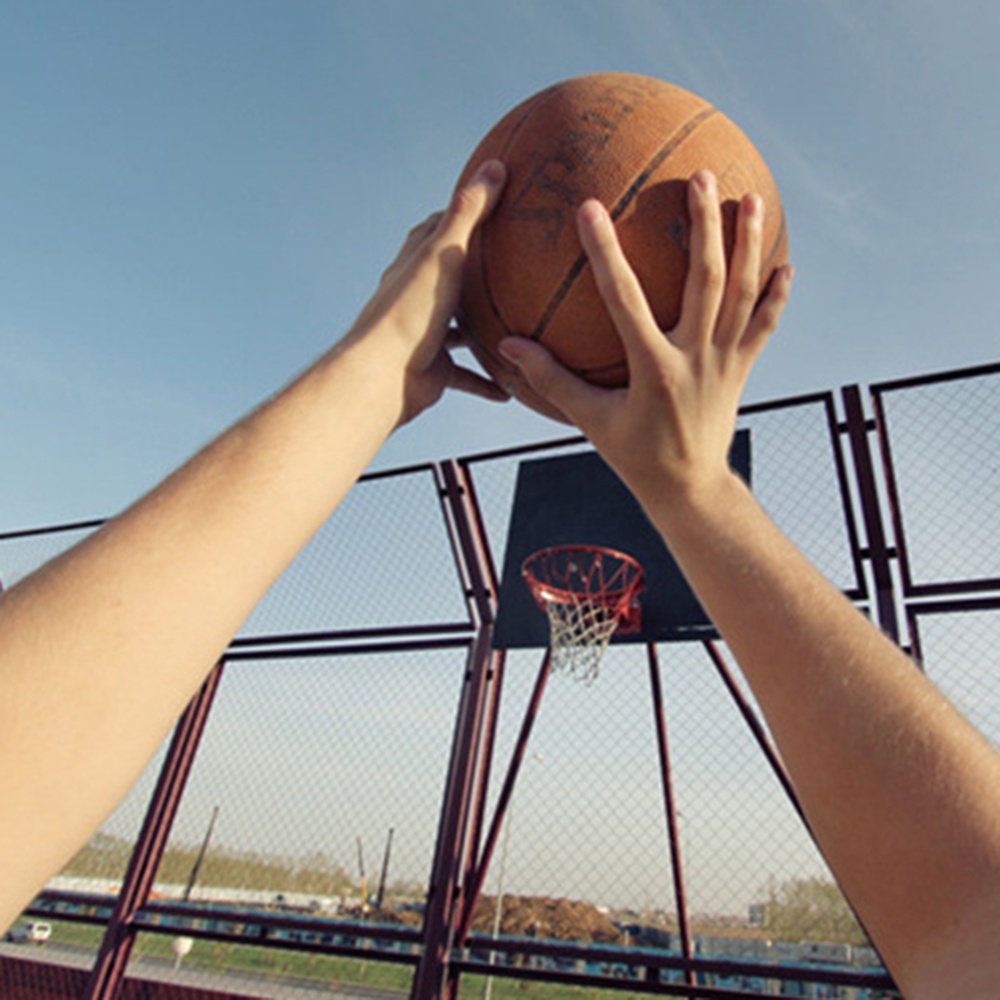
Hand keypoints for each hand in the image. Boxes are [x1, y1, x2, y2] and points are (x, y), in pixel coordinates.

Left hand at [344, 159, 509, 425]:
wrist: (384, 374)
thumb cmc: (411, 310)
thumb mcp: (445, 252)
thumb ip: (470, 212)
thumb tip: (495, 166)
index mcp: (417, 262)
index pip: (438, 228)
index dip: (463, 213)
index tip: (493, 203)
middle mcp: (419, 295)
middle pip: (451, 275)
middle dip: (479, 270)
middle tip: (518, 263)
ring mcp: (426, 332)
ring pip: (459, 328)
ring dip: (484, 328)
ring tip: (518, 324)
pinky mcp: (433, 368)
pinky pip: (465, 375)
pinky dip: (485, 380)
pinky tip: (509, 388)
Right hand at [497, 169, 793, 509]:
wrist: (689, 488)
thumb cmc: (634, 456)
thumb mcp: (590, 421)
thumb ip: (552, 380)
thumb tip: (509, 347)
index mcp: (653, 369)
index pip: (624, 299)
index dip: (605, 253)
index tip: (589, 208)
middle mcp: (695, 358)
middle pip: (705, 280)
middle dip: (704, 225)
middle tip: (702, 176)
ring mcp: (724, 362)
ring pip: (741, 294)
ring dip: (747, 244)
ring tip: (751, 198)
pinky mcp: (742, 369)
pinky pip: (764, 326)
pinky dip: (776, 296)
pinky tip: (784, 262)